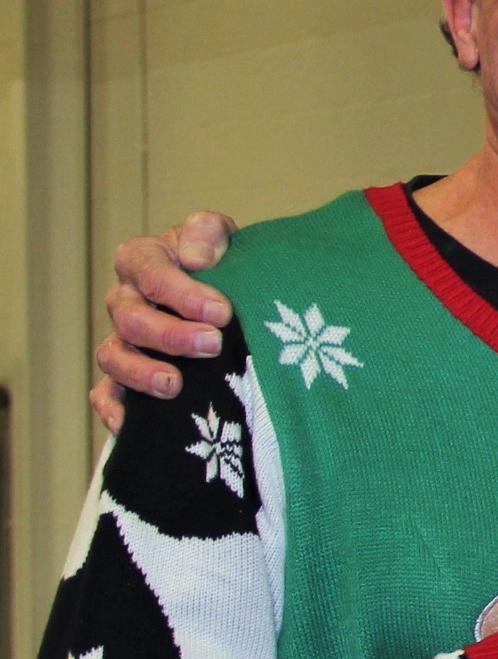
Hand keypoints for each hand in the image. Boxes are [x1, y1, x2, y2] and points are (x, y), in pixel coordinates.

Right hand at [91, 213, 238, 432]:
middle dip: (171, 334)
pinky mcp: (126, 375)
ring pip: (112, 356)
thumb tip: (195, 258)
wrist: (231, 295)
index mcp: (143, 260)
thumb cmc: (223, 264)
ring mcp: (123, 340)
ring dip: (141, 372)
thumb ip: (209, 233)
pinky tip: (133, 425)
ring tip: (173, 385)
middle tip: (212, 344)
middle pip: (131, 318)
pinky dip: (113, 409)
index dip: (183, 293)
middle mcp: (126, 300)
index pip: (150, 271)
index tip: (221, 311)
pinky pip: (105, 394)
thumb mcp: (223, 237)